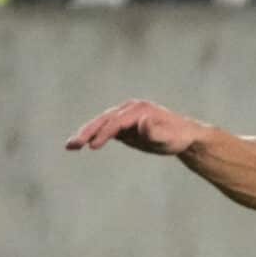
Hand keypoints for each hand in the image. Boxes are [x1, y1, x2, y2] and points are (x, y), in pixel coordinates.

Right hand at [66, 99, 202, 156]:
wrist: (184, 135)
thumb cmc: (178, 137)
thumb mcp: (170, 137)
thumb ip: (155, 131)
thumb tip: (143, 123)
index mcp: (138, 110)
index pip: (116, 122)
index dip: (104, 133)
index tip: (93, 146)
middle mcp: (129, 110)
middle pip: (104, 120)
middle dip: (87, 132)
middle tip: (72, 145)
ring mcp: (125, 116)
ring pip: (101, 124)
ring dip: (85, 134)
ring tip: (70, 146)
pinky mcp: (123, 125)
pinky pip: (105, 130)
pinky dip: (93, 136)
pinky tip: (81, 144)